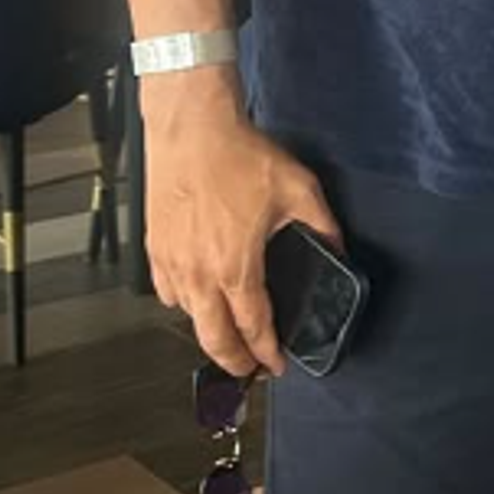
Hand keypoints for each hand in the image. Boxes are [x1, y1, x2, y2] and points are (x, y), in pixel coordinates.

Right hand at [143, 85, 342, 376]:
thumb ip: (323, 226)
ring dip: (209, 331)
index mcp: (236, 267)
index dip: (267, 354)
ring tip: (227, 332)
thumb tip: (338, 248)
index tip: (275, 365)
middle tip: (249, 368)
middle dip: (234, 362)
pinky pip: (166, 291)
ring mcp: (172, 262)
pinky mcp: (154, 246)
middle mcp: (199, 273)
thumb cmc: (238, 154)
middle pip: (213, 340)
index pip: (253, 329)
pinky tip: (195, 296)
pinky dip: (182, 302)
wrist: (191, 126)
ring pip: (187, 317)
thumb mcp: (299, 189)